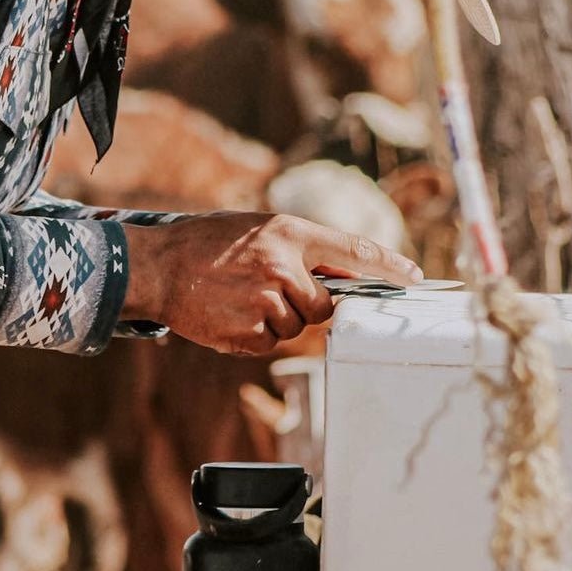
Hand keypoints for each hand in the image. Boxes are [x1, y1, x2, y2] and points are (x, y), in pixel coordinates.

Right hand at [121, 212, 421, 356]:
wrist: (157, 266)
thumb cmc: (209, 244)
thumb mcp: (259, 229)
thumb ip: (301, 248)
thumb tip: (344, 277)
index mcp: (289, 233)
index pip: (354, 251)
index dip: (389, 266)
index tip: (414, 277)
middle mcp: (282, 266)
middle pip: (324, 304)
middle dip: (305, 304)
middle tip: (270, 288)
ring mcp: (266, 301)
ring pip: (296, 326)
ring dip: (276, 318)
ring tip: (239, 296)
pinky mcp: (249, 331)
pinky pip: (270, 342)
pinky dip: (254, 333)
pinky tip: (229, 312)